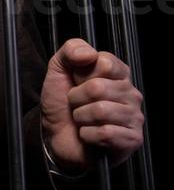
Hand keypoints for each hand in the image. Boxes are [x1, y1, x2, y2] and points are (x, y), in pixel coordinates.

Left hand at [40, 38, 143, 172]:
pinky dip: (87, 135)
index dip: (81, 74)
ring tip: (82, 119)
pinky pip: (105, 133)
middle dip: (76, 98)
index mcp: (118, 74)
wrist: (55, 136)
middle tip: (76, 105)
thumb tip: (89, 53)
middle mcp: (131, 93)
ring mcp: (134, 117)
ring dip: (81, 117)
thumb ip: (71, 50)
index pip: (104, 63)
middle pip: (98, 88)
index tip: (77, 82)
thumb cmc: (61, 104)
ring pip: (100, 111)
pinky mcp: (132, 139)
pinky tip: (89, 135)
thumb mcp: (59, 69)